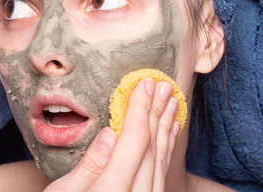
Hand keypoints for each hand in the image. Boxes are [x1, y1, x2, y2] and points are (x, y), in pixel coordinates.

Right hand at [45, 78, 179, 191]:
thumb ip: (91, 167)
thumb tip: (113, 134)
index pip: (134, 141)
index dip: (140, 109)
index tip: (144, 84)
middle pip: (152, 149)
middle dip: (158, 114)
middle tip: (163, 86)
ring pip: (161, 164)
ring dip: (167, 130)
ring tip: (171, 104)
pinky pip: (160, 179)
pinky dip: (165, 154)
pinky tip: (167, 138)